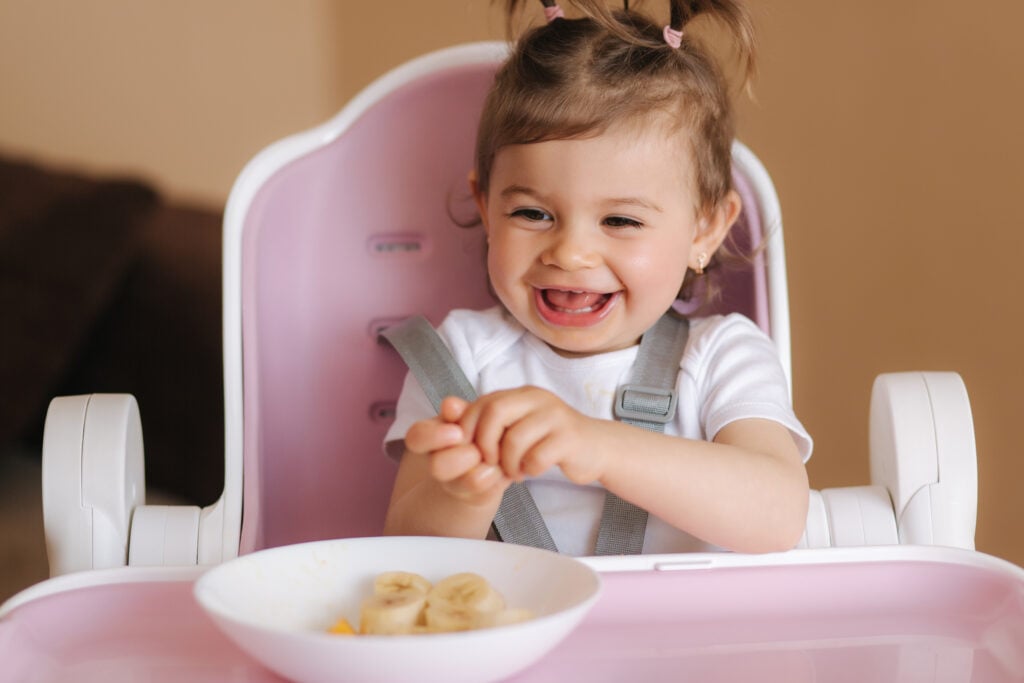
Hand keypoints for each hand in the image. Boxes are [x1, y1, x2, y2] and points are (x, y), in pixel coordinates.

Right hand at [404, 397, 509, 503]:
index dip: (434, 437)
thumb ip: (458, 410)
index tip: (456, 432)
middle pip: (438, 466)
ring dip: (486, 466)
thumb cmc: (473, 429)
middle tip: (478, 449)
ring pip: (469, 481)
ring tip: (494, 458)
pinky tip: (501, 467)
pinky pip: (489, 490)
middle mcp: (436, 464)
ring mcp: (454, 484)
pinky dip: (499, 476)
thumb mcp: (465, 414)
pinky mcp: (477, 497)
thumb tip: (450, 405)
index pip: (416, 437)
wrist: (486, 460)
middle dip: (464, 455)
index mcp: (428, 439)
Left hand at [456, 387, 606, 484]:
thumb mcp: (516, 427)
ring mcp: (555, 416)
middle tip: (490, 463)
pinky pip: (537, 456)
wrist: (595, 448)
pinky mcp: (569, 438)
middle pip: (495, 412)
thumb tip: (447, 408)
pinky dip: (528, 470)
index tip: (473, 451)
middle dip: (485, 444)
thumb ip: (485, 421)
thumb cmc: (549, 440)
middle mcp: (537, 398)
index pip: (482, 403)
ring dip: (508, 463)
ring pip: (515, 438)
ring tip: (513, 471)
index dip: (470, 430)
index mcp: (521, 394)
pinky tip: (531, 471)